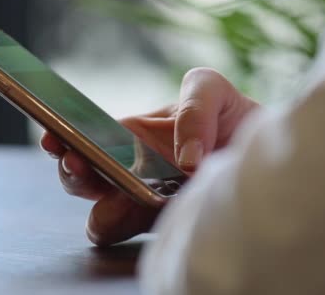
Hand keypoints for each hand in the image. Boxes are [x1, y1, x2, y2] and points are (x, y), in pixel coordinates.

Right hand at [40, 68, 258, 245]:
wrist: (270, 156)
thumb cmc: (235, 118)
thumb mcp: (213, 92)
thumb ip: (194, 107)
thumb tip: (184, 162)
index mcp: (136, 134)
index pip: (91, 136)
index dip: (66, 136)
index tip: (54, 138)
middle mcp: (132, 169)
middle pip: (88, 178)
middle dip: (75, 174)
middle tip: (78, 167)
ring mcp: (145, 200)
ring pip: (104, 212)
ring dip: (99, 209)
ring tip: (110, 205)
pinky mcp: (163, 224)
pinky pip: (133, 232)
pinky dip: (125, 228)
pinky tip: (130, 219)